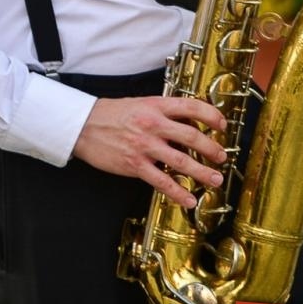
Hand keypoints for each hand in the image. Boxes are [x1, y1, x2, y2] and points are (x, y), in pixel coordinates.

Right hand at [73, 95, 228, 206]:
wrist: (81, 125)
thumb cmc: (109, 114)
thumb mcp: (138, 104)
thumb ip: (162, 113)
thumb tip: (188, 125)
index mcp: (154, 106)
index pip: (191, 106)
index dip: (211, 115)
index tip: (222, 125)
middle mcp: (152, 124)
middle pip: (192, 136)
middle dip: (212, 149)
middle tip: (221, 157)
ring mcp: (143, 146)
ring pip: (181, 161)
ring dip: (202, 172)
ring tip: (215, 179)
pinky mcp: (134, 165)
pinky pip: (161, 181)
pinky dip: (177, 192)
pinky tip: (188, 199)